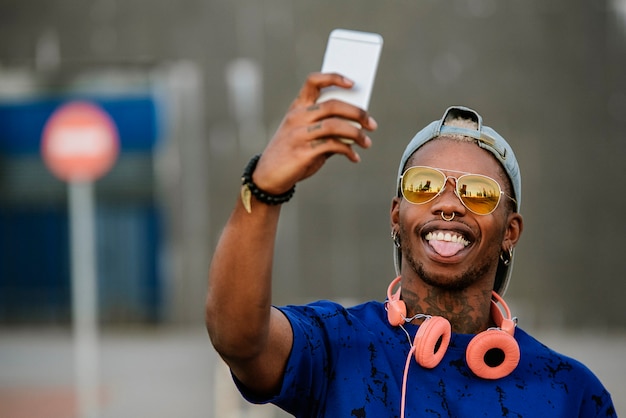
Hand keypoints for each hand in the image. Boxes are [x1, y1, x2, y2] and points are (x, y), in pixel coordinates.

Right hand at [252, 72, 377, 194]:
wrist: (268, 176)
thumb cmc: (290, 153)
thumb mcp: (305, 134)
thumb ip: (326, 127)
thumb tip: (356, 125)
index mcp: (297, 108)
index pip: (313, 82)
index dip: (334, 78)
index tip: (352, 83)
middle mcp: (297, 117)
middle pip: (333, 105)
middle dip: (357, 113)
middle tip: (371, 124)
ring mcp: (299, 134)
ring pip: (335, 125)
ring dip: (357, 134)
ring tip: (367, 142)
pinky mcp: (303, 152)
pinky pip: (333, 146)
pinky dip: (348, 151)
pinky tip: (354, 157)